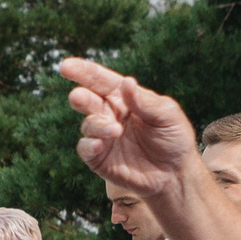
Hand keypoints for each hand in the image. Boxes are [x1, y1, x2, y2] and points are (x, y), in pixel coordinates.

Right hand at [58, 57, 201, 196]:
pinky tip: (98, 145)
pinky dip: (88, 145)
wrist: (175, 173)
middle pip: (87, 100)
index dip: (83, 72)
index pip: (100, 80)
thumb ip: (145, 101)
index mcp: (124, 97)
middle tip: (77, 97)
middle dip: (80, 97)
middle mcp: (109, 113)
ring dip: (97, 125)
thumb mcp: (167, 115)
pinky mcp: (99, 158)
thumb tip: (126, 82)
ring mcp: (102, 136)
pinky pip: (85, 148)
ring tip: (115, 130)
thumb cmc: (173, 137)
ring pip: (88, 124)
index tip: (65, 66)